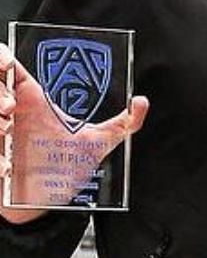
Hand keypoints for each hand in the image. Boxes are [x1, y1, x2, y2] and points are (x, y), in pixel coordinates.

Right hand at [0, 44, 148, 222]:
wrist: (48, 200)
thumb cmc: (68, 167)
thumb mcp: (100, 141)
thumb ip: (124, 122)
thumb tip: (142, 102)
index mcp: (33, 101)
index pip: (9, 67)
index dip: (2, 57)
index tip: (7, 62)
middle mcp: (12, 112)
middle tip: (10, 106)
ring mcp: (0, 130)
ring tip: (8, 127)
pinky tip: (6, 157)